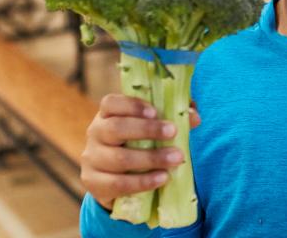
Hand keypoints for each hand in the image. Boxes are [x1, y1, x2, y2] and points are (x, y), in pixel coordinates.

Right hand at [80, 94, 201, 209]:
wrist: (118, 177)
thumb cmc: (140, 142)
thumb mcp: (153, 126)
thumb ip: (173, 116)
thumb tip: (194, 116)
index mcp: (108, 114)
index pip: (111, 103)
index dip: (132, 105)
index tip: (155, 111)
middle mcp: (95, 133)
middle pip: (115, 128)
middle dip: (147, 130)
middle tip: (173, 132)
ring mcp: (92, 158)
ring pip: (119, 158)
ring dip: (151, 158)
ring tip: (177, 159)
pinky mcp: (94, 182)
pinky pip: (118, 184)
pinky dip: (143, 182)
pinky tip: (162, 178)